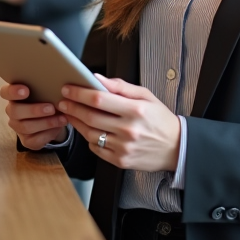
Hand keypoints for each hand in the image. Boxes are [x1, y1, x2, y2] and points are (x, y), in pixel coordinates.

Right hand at [0, 83, 69, 149]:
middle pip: (15, 111)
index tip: (26, 90)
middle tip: (50, 108)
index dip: (13, 92)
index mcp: (13, 96)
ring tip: (61, 118)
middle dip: (34, 110)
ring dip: (45, 123)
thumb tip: (57, 84)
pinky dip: (49, 133)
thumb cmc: (46, 99)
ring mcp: (17, 127)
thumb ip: (44, 87)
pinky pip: (35, 140)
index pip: (5, 93)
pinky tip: (59, 127)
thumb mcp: (45, 91)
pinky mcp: (26, 140)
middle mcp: (12, 111)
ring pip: (26, 127)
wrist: (51, 118)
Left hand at [56, 74, 181, 171]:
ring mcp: (123, 147)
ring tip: (70, 113)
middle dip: (72, 107)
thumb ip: (120, 87)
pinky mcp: (121, 161)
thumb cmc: (160, 119)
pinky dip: (88, 138)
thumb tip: (97, 78)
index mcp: (135, 111)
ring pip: (90, 134)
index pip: (99, 99)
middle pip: (91, 117)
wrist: (176, 147)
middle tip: (62, 100)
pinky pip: (97, 148)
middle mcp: (128, 130)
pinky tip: (86, 129)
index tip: (68, 88)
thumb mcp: (146, 96)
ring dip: (76, 122)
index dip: (79, 93)